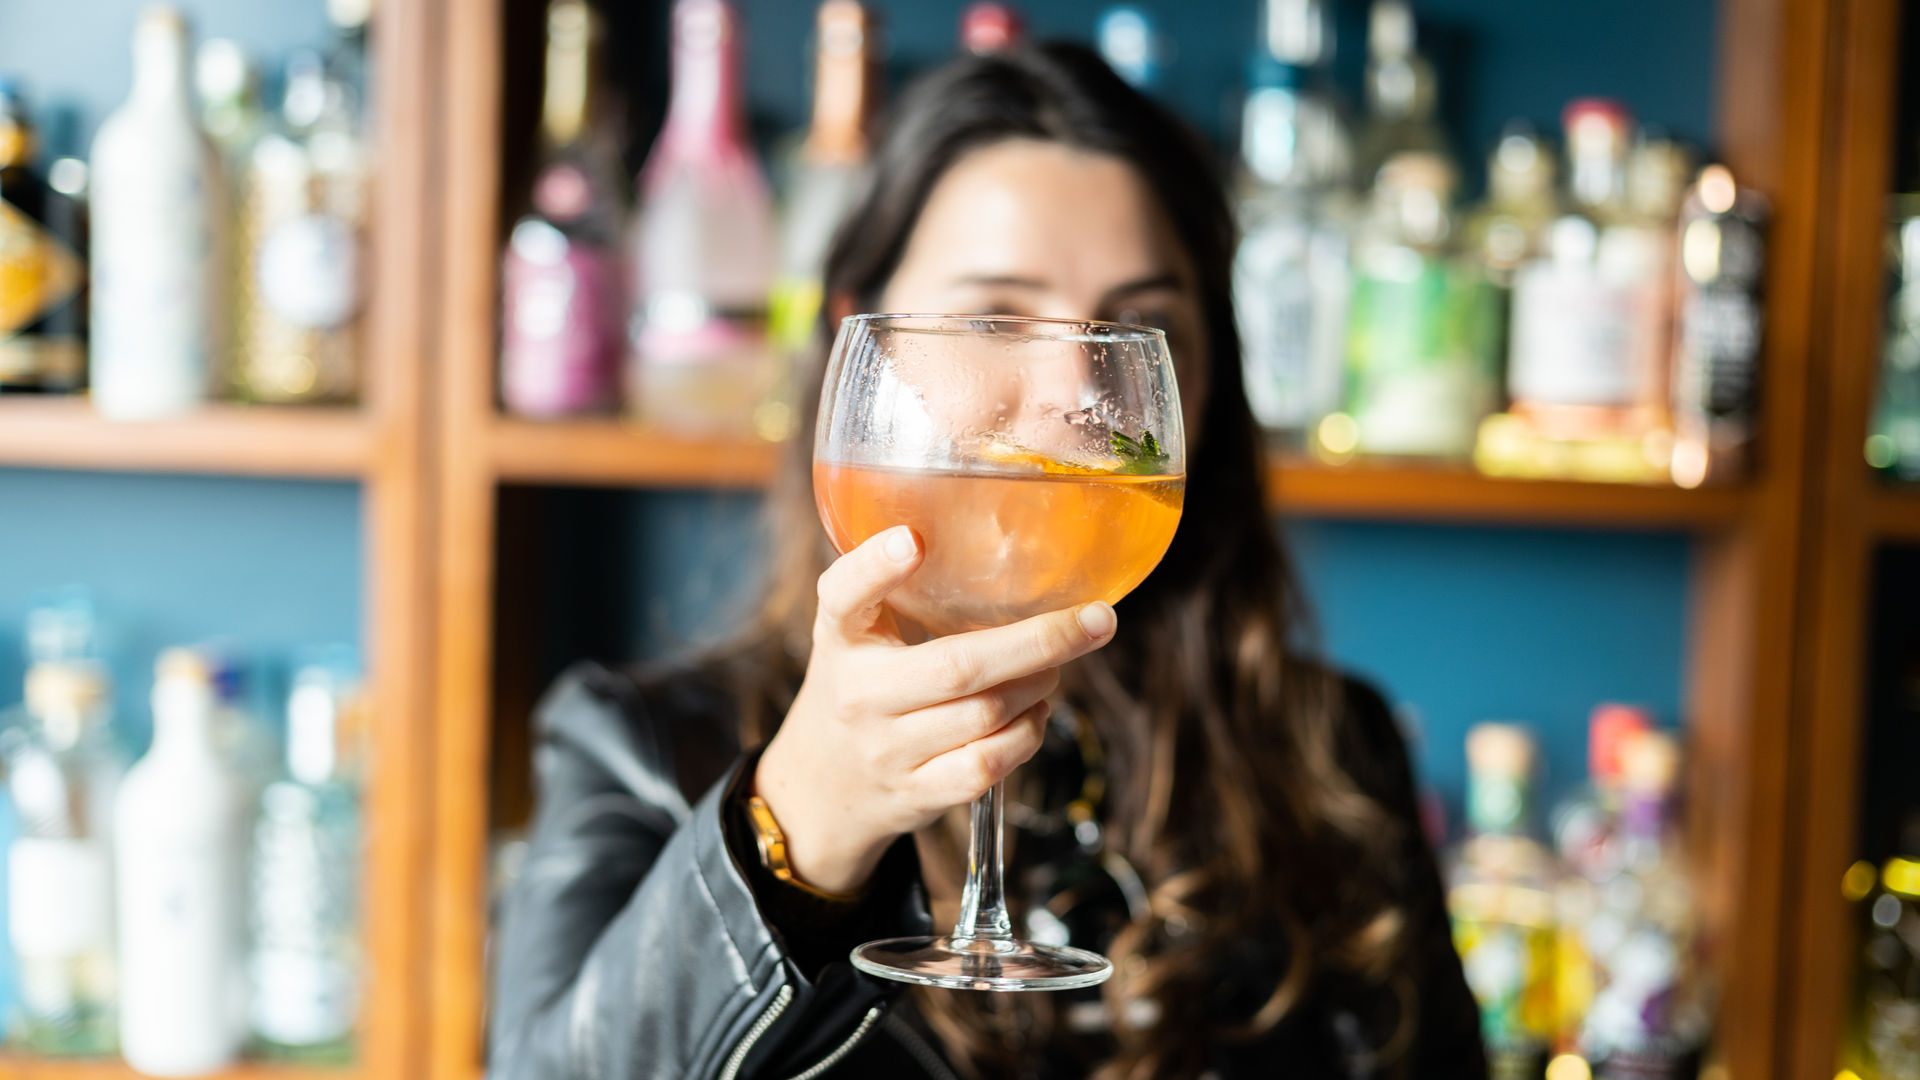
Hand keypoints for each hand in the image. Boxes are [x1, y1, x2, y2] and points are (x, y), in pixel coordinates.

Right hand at [753, 525, 1117, 895]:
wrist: (821, 789)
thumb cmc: (859, 689)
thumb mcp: (856, 635)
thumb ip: (898, 592)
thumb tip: (1002, 545)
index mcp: (841, 640)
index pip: (842, 597)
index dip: (875, 567)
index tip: (913, 540)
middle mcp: (858, 695)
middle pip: (956, 668)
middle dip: (1038, 641)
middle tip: (1096, 619)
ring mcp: (887, 751)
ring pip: (985, 715)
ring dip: (1038, 686)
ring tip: (1053, 666)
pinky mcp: (916, 794)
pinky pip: (988, 765)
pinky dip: (1027, 735)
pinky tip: (1034, 713)